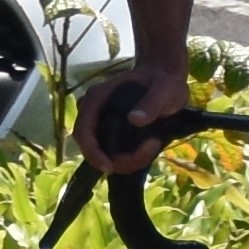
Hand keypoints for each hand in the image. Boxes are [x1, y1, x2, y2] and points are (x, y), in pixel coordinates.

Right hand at [77, 59, 190, 173]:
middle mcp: (94, 112)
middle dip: (114, 160)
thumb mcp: (165, 89)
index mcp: (97, 98)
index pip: (83, 130)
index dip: (92, 152)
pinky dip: (131, 157)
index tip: (109, 167)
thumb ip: (153, 102)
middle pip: (90, 146)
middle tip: (144, 155)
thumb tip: (134, 120)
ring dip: (127, 160)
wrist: (165, 80)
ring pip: (103, 153)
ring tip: (153, 144)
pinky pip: (113, 153)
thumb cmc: (163, 81)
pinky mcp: (110, 133)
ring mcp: (100, 123)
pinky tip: (150, 146)